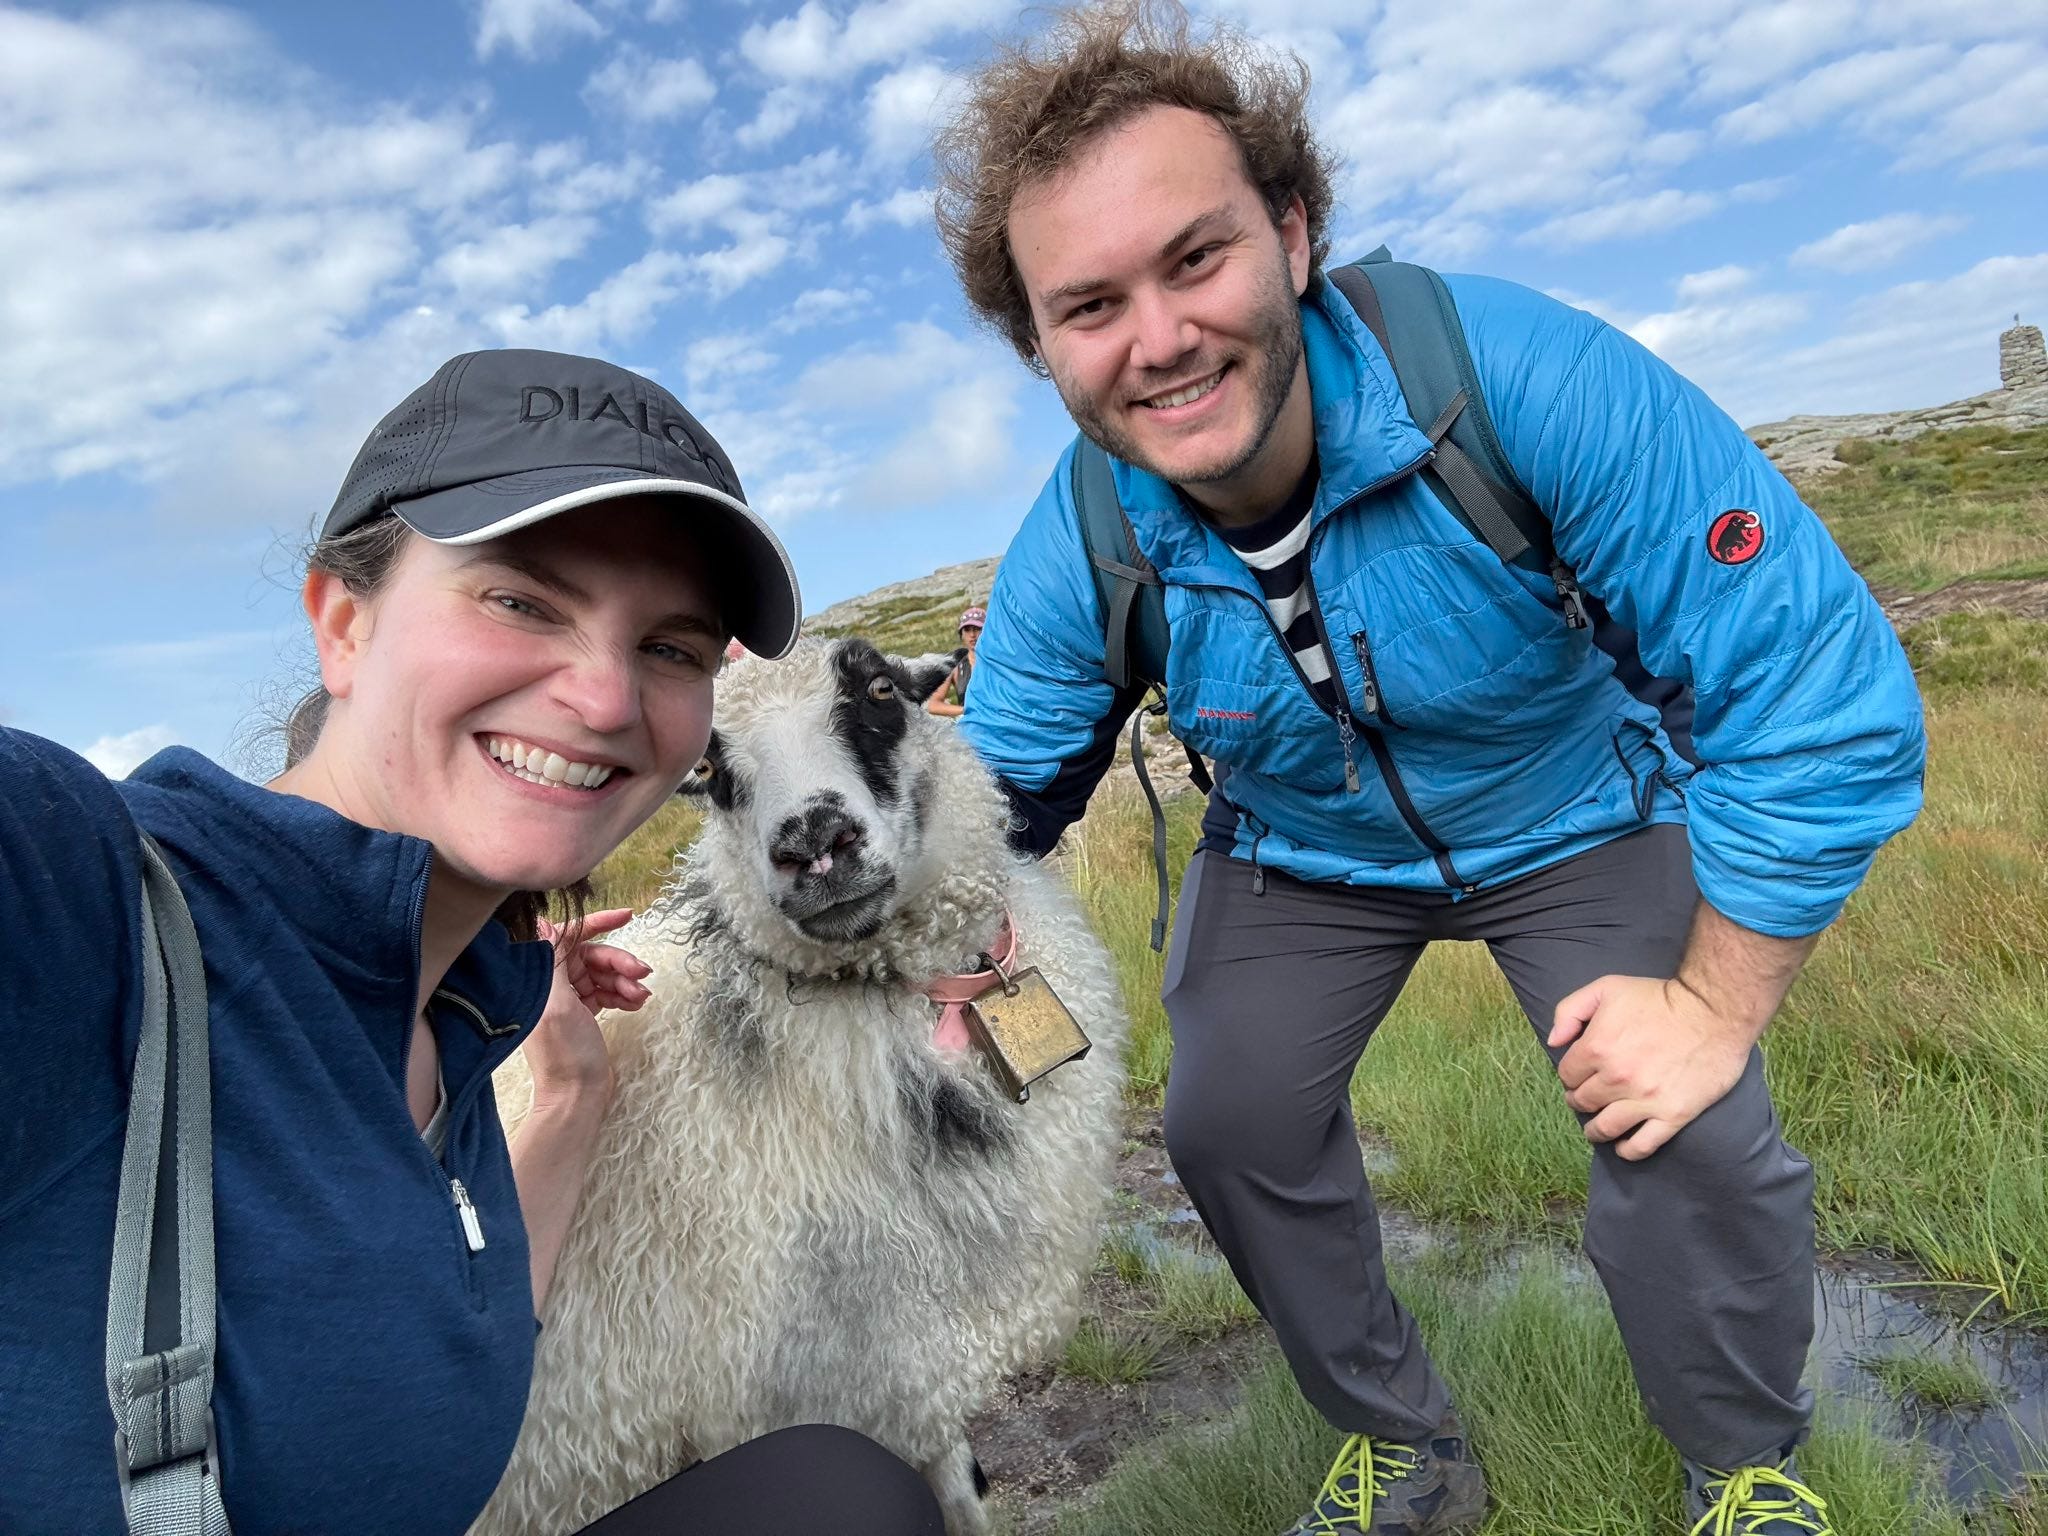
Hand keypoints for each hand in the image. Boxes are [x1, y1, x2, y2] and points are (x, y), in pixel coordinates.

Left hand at [525, 908, 649, 1109]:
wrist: (578, 1094)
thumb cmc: (565, 1053)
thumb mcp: (558, 1004)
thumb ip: (552, 962)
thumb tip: (542, 922)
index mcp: (541, 978)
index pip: (568, 936)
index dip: (598, 922)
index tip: (627, 916)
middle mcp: (552, 984)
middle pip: (592, 955)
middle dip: (619, 962)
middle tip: (643, 974)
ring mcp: (569, 998)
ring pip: (604, 973)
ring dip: (625, 981)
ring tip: (641, 997)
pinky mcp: (584, 1011)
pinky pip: (608, 991)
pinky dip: (623, 995)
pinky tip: (636, 1004)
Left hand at [1547, 975, 1752, 1160]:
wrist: (1713, 1010)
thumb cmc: (1658, 997)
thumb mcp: (1607, 988)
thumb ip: (1570, 1011)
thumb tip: (1554, 1041)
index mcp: (1597, 1048)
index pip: (1567, 1075)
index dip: (1570, 1076)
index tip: (1578, 1076)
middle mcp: (1617, 1078)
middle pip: (1584, 1102)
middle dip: (1580, 1101)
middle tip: (1586, 1099)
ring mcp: (1645, 1100)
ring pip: (1606, 1128)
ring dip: (1595, 1131)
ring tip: (1596, 1129)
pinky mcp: (1673, 1115)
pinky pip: (1643, 1145)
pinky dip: (1628, 1151)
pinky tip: (1623, 1147)